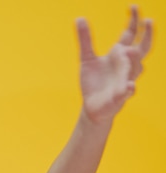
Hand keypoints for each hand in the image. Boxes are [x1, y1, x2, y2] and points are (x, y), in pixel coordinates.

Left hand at [77, 5, 152, 123]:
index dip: (134, 21)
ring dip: (134, 59)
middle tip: (149, 20)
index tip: (134, 6)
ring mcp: (125, 81)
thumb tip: (79, 17)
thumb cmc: (93, 81)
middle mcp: (127, 66)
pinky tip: (129, 86)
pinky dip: (128, 89)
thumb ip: (85, 39)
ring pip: (136, 68)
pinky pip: (126, 92)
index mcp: (119, 55)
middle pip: (142, 48)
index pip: (131, 35)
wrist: (93, 106)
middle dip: (146, 35)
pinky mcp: (119, 97)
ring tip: (127, 49)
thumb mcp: (86, 58)